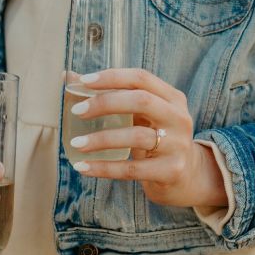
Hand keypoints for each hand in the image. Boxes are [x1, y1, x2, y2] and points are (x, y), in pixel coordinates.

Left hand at [69, 68, 227, 207]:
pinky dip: (104, 168)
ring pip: (136, 136)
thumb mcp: (141, 116)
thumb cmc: (155, 139)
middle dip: (105, 103)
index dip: (111, 77)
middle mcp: (179, 118)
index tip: (83, 82)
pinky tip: (83, 167)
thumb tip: (68, 77)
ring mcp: (178, 145)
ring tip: (76, 143)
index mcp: (172, 98)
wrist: (186, 178)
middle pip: (141, 101)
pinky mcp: (171, 171)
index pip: (141, 78)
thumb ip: (112, 96)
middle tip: (77, 111)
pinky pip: (132, 168)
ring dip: (101, 139)